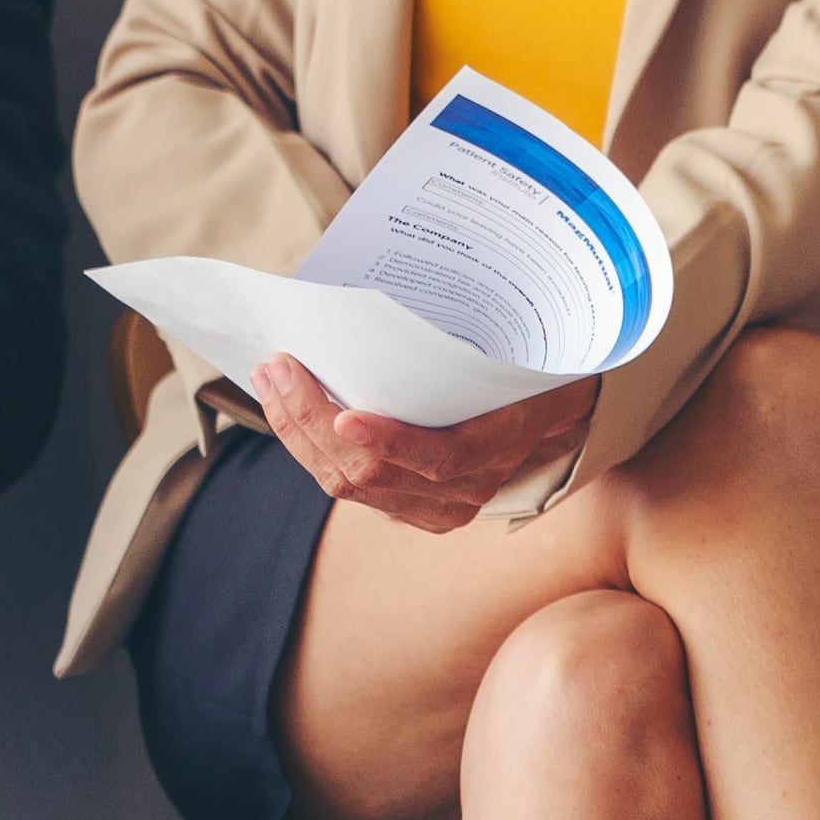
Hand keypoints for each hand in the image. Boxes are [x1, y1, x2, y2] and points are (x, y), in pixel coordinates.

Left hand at [250, 359, 596, 536]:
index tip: (345, 414)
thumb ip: (452, 344)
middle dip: (313, 419)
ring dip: (299, 433)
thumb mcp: (503, 346)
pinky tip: (290, 414)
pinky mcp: (411, 512)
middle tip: (277, 368)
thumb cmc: (518, 366)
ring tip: (272, 384)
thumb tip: (374, 307)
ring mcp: (437, 508)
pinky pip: (349, 489)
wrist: (548, 411)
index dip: (389, 441)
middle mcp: (467, 489)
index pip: (439, 458)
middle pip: (374, 472)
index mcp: (499, 445)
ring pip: (350, 485)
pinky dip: (311, 449)